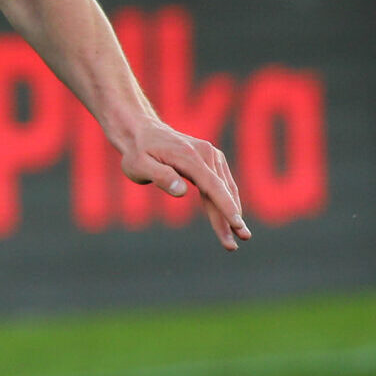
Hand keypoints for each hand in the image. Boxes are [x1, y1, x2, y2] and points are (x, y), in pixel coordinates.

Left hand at [117, 117, 249, 249]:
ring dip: (231, 213)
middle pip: (222, 191)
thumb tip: (182, 192)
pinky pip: (222, 183)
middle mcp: (206, 154)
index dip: (225, 207)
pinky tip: (231, 218)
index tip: (236, 224)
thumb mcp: (140, 166)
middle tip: (236, 244)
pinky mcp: (212, 159)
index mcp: (190, 157)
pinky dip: (228, 201)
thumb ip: (160, 177)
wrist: (142, 132)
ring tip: (237, 238)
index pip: (213, 186)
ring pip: (225, 189)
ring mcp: (211, 155)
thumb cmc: (138, 152)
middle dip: (230, 218)